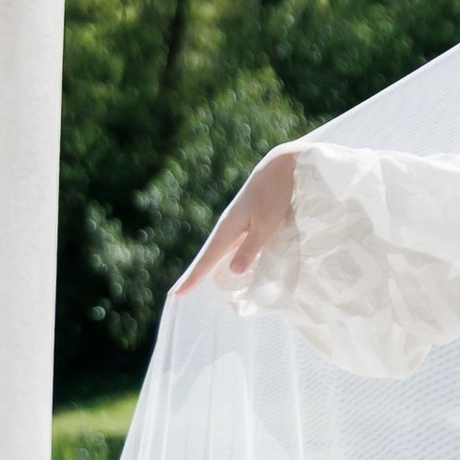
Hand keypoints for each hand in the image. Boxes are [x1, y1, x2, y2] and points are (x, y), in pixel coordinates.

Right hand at [174, 148, 298, 297]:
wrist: (283, 165)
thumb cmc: (276, 193)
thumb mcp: (266, 225)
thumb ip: (251, 248)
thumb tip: (232, 272)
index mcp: (228, 228)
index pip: (206, 259)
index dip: (192, 277)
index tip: (175, 294)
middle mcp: (228, 226)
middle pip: (208, 256)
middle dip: (194, 274)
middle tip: (178, 293)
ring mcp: (238, 223)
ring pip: (219, 250)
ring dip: (208, 266)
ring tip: (196, 281)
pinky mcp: (249, 220)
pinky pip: (231, 244)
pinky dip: (224, 257)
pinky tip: (229, 264)